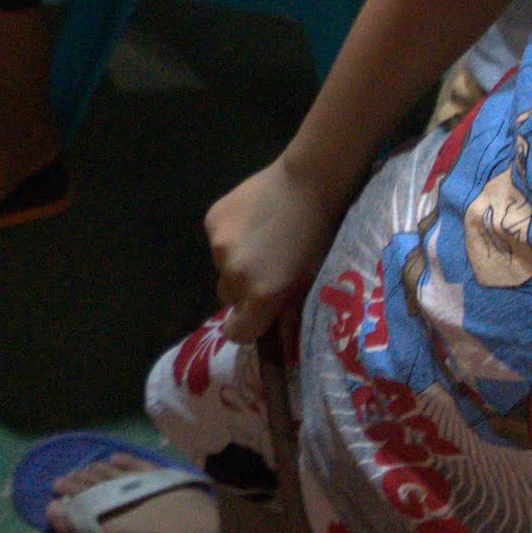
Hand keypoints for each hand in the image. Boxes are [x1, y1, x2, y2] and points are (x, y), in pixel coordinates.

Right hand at [202, 167, 333, 372]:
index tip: (259, 313)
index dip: (248, 325)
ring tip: (262, 239)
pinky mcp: (211, 220)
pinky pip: (216, 241)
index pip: (237, 332)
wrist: (310, 181)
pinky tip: (251, 220)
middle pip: (228, 298)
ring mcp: (218, 245)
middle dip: (243, 291)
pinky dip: (229, 236)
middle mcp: (234, 274)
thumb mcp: (311, 280)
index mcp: (261, 294)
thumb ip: (292, 316)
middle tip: (267, 269)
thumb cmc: (320, 235)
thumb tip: (285, 351)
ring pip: (221, 268)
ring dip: (235, 261)